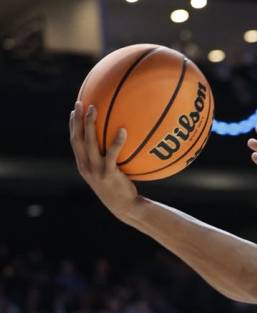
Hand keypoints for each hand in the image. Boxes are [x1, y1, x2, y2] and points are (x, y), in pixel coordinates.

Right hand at [70, 102, 140, 220]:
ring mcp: (96, 170)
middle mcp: (85, 166)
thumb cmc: (119, 188)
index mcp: (83, 165)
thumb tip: (116, 139)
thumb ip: (106, 158)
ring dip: (90, 124)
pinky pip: (112, 154)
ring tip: (94, 109)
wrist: (124, 207)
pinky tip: (123, 130)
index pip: (74, 142)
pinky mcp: (108, 174)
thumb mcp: (108, 172)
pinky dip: (117, 141)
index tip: (74, 110)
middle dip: (77, 120)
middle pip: (77, 139)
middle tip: (80, 103)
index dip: (72, 125)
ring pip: (89, 143)